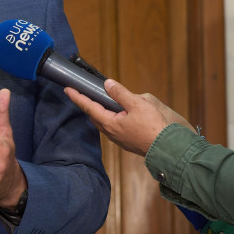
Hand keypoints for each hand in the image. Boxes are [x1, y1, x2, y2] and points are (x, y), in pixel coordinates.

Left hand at [65, 79, 193, 155]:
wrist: (166, 148)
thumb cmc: (153, 127)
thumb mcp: (137, 105)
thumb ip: (120, 94)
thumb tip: (107, 84)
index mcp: (109, 123)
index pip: (88, 107)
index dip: (77, 97)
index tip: (67, 89)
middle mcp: (110, 132)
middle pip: (94, 115)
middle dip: (86, 104)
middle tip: (81, 93)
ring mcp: (118, 138)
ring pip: (104, 122)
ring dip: (99, 111)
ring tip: (97, 101)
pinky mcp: (126, 141)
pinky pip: (113, 127)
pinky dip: (110, 117)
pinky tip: (116, 113)